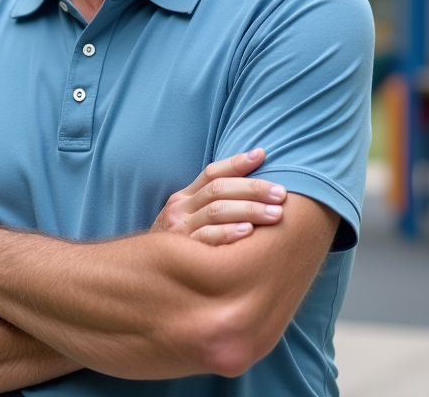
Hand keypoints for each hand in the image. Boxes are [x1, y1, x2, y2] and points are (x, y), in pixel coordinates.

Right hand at [151, 148, 286, 245]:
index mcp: (184, 197)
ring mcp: (180, 230)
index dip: (237, 163)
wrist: (147, 274)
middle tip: (281, 194)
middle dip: (253, 189)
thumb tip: (251, 185)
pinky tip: (249, 231)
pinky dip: (228, 233)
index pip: (212, 173)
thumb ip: (210, 204)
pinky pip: (207, 238)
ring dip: (249, 210)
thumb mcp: (187, 219)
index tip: (262, 155)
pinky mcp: (183, 252)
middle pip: (219, 189)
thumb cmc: (179, 246)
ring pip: (217, 210)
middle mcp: (180, 209)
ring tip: (276, 214)